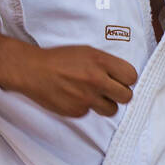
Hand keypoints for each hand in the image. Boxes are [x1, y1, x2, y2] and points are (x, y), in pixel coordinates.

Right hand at [0, 29, 135, 116]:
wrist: (33, 71)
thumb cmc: (59, 59)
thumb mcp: (86, 52)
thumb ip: (106, 64)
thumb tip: (122, 77)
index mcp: (100, 61)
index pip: (131, 76)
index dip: (126, 79)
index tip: (120, 80)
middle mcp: (96, 80)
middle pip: (126, 96)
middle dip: (120, 94)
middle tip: (110, 91)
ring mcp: (87, 98)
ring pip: (111, 110)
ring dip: (106, 104)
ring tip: (93, 96)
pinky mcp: (77, 111)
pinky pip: (91, 113)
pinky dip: (86, 107)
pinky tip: (75, 97)